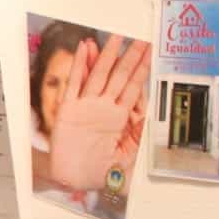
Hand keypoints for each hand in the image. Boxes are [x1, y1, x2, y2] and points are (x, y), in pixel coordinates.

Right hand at [46, 35, 150, 190]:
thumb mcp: (126, 157)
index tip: (150, 54)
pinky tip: (83, 50)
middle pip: (119, 77)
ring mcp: (86, 107)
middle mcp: (103, 108)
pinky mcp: (68, 110)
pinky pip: (74, 84)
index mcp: (119, 118)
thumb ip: (137, 136)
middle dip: (130, 57)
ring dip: (106, 56)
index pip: (133, 88)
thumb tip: (149, 116)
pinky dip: (78, 66)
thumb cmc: (99, 172)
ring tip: (115, 38)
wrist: (73, 180)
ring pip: (98, 76)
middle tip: (140, 39)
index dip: (141, 70)